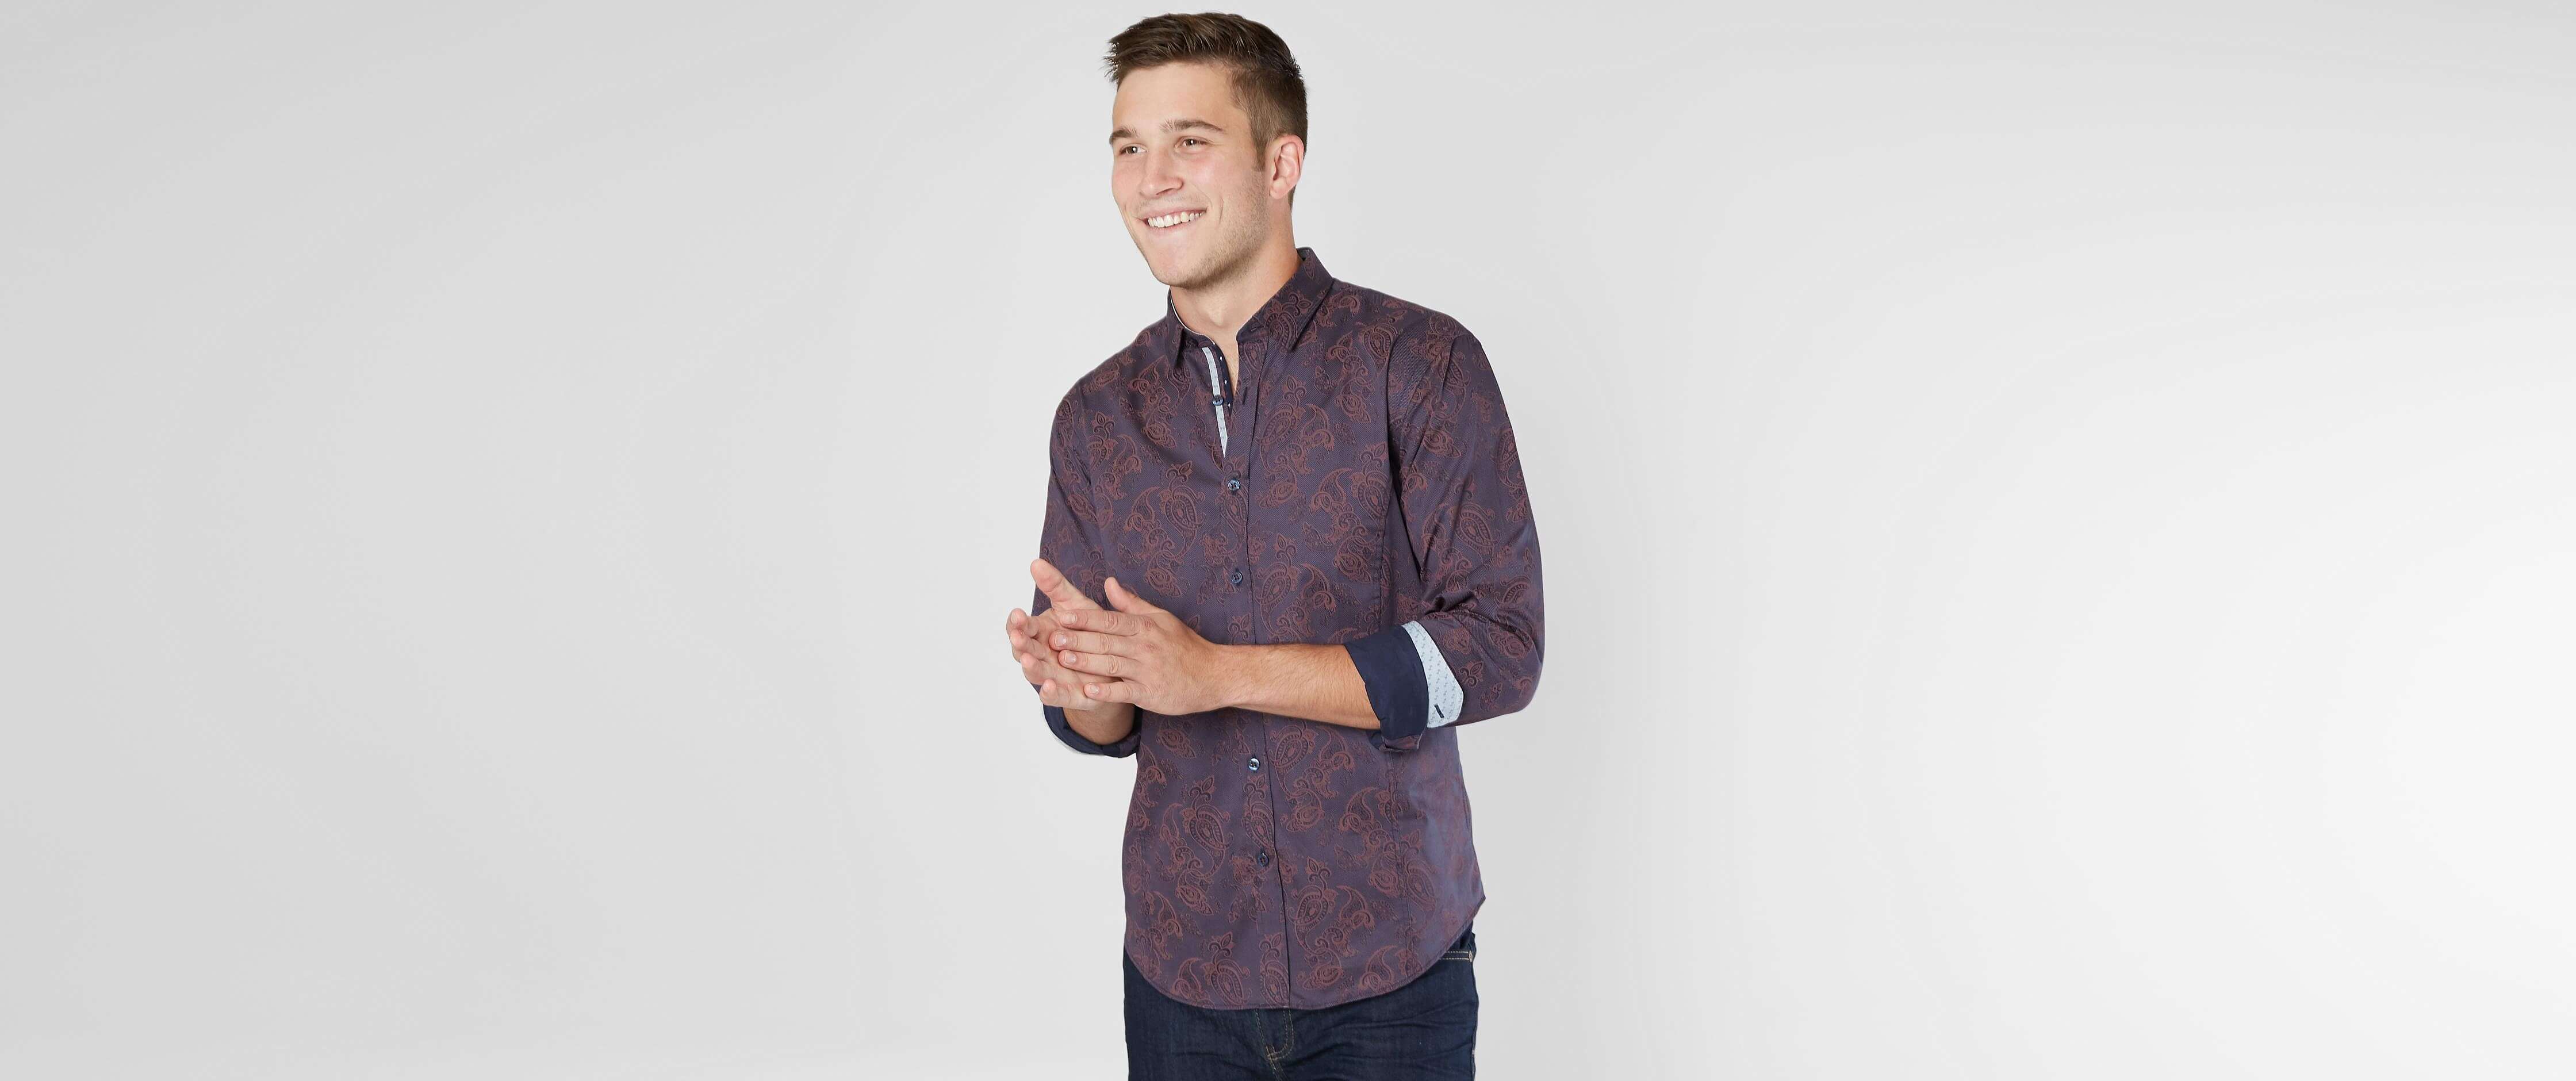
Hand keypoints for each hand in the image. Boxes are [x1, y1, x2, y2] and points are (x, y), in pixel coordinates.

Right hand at [1007, 557, 1129, 709]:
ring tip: (1028, 660)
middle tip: (1018, 636)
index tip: (1018, 613)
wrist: (1116, 658)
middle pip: (1025, 650)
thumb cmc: (1091, 629)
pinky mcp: (1071, 694)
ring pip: (1037, 673)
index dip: (1017, 622)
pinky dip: (1051, 693)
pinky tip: (1048, 688)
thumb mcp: (1074, 603)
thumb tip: (1035, 562)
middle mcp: (1042, 655)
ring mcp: (1054, 675)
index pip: (1022, 627)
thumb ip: (1055, 585)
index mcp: (1040, 632)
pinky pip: (1058, 696)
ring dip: (1031, 668)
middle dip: (1020, 643)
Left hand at [1044, 574, 1229, 715]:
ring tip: (1061, 660)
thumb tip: (1108, 582)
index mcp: (1144, 626)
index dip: (1084, 618)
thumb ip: (1130, 603)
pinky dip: (1106, 691)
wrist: (1212, 674)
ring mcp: (1147, 670)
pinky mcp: (1151, 693)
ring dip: (1086, 663)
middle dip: (1078, 639)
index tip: (1061, 616)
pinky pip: (1124, 691)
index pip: (1110, 619)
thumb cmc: (1183, 645)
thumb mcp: (1160, 618)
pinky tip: (1087, 689)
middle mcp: (1145, 646)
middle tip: (1052, 638)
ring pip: (1111, 664)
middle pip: (1106, 641)